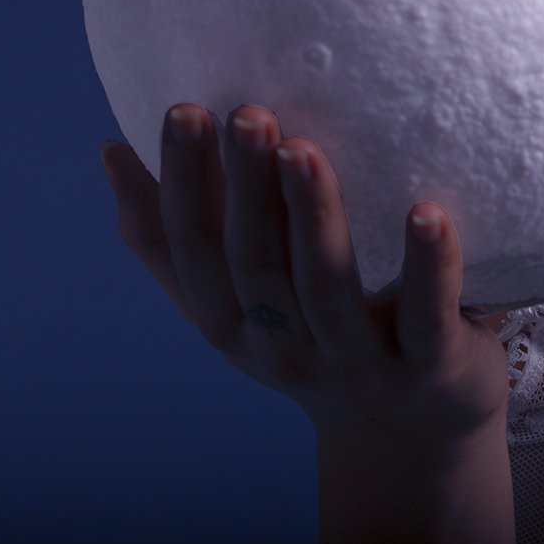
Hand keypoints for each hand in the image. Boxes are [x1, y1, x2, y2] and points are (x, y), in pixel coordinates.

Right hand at [99, 101, 512, 452]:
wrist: (410, 434)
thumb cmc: (316, 338)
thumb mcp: (237, 301)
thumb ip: (174, 238)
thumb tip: (111, 149)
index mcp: (233, 324)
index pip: (194, 251)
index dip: (185, 184)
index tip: (185, 109)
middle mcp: (285, 348)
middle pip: (256, 266)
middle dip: (247, 189)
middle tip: (247, 114)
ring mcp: (358, 363)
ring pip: (328, 289)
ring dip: (315, 216)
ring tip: (304, 148)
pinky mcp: (432, 365)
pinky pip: (426, 313)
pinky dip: (428, 265)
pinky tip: (427, 212)